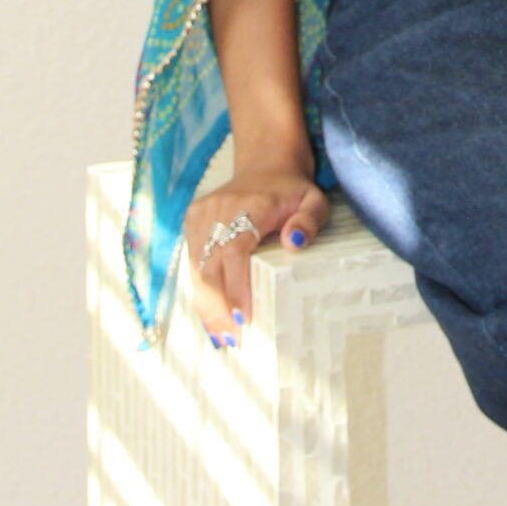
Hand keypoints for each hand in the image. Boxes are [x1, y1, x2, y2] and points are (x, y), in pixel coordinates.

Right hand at [183, 162, 330, 349]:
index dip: (236, 287)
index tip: (244, 320)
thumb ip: (310, 220)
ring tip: (223, 340)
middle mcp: (219, 208)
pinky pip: (193, 264)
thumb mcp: (314, 200)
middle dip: (219, 309)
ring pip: (197, 270)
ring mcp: (201, 214)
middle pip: (210, 267)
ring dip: (208, 307)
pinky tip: (213, 320)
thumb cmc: (293, 189)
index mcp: (249, 204)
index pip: (235, 250)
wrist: (266, 163)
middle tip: (234, 342)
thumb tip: (294, 243)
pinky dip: (202, 293)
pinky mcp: (192, 220)